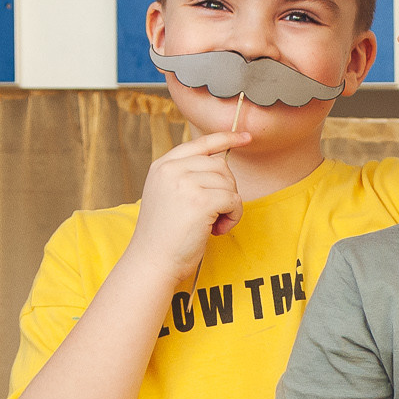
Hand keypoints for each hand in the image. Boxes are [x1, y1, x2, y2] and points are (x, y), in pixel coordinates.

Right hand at [126, 132, 250, 280]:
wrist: (152, 261)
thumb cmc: (164, 236)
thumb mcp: (168, 195)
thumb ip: (186, 176)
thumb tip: (220, 166)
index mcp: (162, 165)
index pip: (200, 143)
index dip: (226, 137)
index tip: (246, 137)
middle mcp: (172, 169)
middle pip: (221, 165)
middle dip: (226, 189)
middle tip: (215, 213)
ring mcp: (185, 183)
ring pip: (229, 183)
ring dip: (230, 207)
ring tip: (213, 224)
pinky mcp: (200, 200)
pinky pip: (234, 200)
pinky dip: (233, 217)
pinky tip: (216, 230)